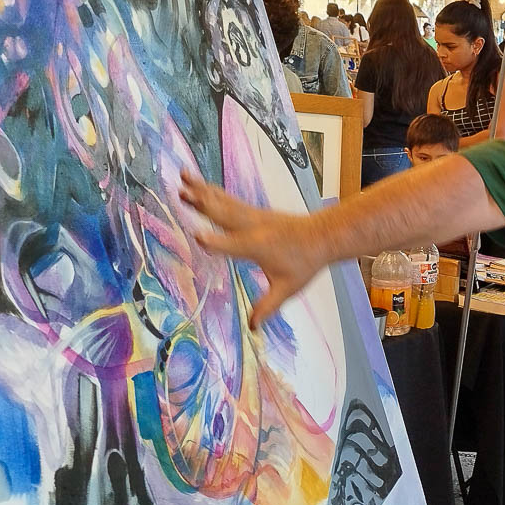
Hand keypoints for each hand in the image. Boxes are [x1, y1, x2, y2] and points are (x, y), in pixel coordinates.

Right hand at [179, 173, 327, 328]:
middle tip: (180, 193)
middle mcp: (253, 227)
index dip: (216, 243)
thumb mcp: (288, 288)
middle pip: (223, 214)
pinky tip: (202, 185)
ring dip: (203, 189)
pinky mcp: (255, 212)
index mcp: (257, 246)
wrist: (324, 236)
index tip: (197, 236)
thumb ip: (268, 306)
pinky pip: (230, 200)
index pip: (232, 245)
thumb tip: (253, 328)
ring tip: (184, 176)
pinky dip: (214, 192)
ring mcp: (254, 216)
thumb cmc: (306, 262)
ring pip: (224, 201)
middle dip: (201, 204)